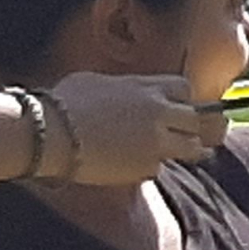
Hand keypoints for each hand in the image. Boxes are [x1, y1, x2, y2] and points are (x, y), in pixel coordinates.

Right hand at [35, 72, 228, 184]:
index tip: (173, 108)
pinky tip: (128, 166)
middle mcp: (158, 112)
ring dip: (183, 151)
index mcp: (146, 88)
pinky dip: (148, 168)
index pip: (184, 89)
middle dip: (190, 127)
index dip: (180, 100)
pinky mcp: (146, 167)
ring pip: (192, 148)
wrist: (51, 135)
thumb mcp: (96, 82)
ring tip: (169, 153)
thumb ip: (125, 88)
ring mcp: (156, 141)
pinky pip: (158, 168)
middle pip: (197, 120)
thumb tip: (129, 92)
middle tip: (181, 135)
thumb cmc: (63, 104)